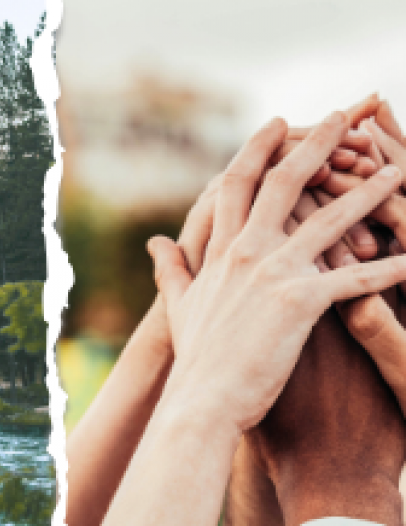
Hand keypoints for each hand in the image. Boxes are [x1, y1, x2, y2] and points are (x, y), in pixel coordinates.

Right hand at [150, 113, 405, 435]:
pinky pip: (355, 277)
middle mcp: (247, 251)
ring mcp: (273, 273)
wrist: (201, 400)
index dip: (258, 147)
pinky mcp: (300, 302)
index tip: (277, 123)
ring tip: (397, 168)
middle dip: (316, 142)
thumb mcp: (179, 306)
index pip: (237, 183)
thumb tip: (156, 242)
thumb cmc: (195, 357)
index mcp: (221, 250)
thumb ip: (171, 269)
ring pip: (329, 219)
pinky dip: (390, 267)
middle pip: (284, 181)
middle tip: (343, 113)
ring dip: (367, 191)